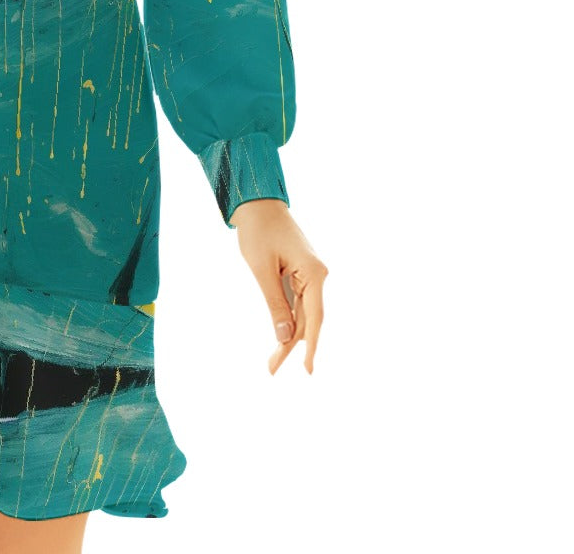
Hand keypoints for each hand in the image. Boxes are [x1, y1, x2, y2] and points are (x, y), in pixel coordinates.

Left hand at [229, 199, 326, 374]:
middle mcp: (317, 275)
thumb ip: (275, 303)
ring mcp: (310, 275)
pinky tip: (279, 338)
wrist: (257, 203)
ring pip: (302, 313)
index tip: (307, 370)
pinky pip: (297, 302)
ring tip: (272, 361)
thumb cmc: (258, 231)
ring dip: (288, 336)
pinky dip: (287, 320)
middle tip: (271, 369)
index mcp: (314, 273)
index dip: (311, 346)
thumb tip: (285, 337)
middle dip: (291, 345)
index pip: (315, 318)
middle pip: (308, 319)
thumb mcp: (261, 269)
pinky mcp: (300, 273)